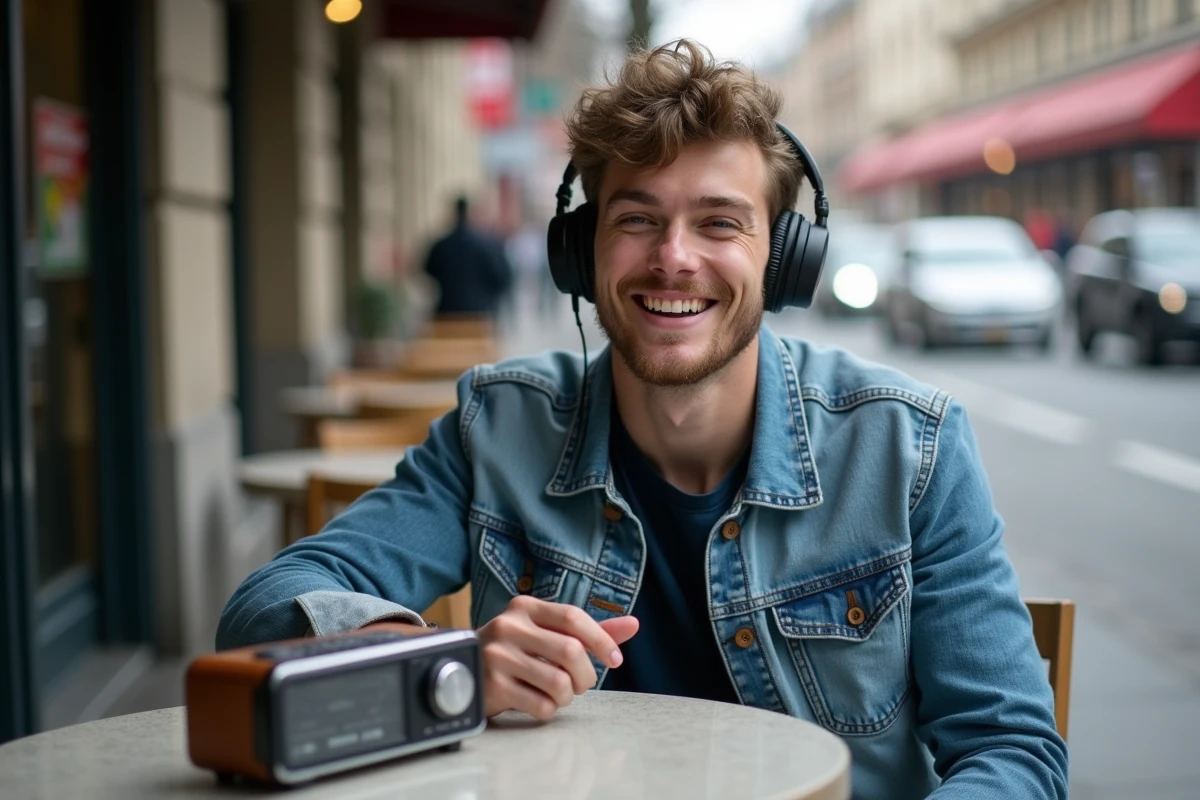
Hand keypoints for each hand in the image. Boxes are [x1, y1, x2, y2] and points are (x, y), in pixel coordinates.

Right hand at [477, 595, 638, 721]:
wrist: (464, 669)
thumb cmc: (516, 651)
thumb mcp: (548, 633)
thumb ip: (589, 630)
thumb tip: (633, 624)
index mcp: (525, 607)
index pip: (573, 617)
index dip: (601, 639)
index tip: (616, 659)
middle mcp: (509, 626)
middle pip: (570, 651)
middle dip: (586, 675)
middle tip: (583, 684)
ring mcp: (497, 656)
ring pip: (558, 682)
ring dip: (568, 696)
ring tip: (559, 694)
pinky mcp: (492, 687)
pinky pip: (540, 705)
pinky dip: (549, 710)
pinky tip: (538, 702)